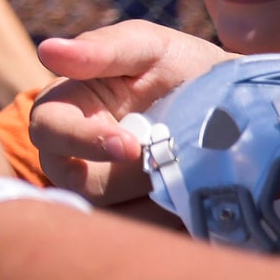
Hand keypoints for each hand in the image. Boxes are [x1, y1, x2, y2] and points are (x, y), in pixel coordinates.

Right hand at [29, 21, 232, 204]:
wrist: (233, 105)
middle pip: (73, 181)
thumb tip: (47, 50)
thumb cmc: (178, 67)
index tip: (129, 146)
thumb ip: (101, 50)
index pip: (49, 129)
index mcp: (65, 109)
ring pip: (106, 213)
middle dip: (122, 180)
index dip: (81, 140)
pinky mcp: (129, 215)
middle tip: (166, 169)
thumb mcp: (147, 48)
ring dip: (149, 202)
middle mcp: (72, 154)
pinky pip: (136, 232)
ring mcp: (100, 188)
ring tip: (191, 178)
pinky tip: (191, 199)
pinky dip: (165, 221)